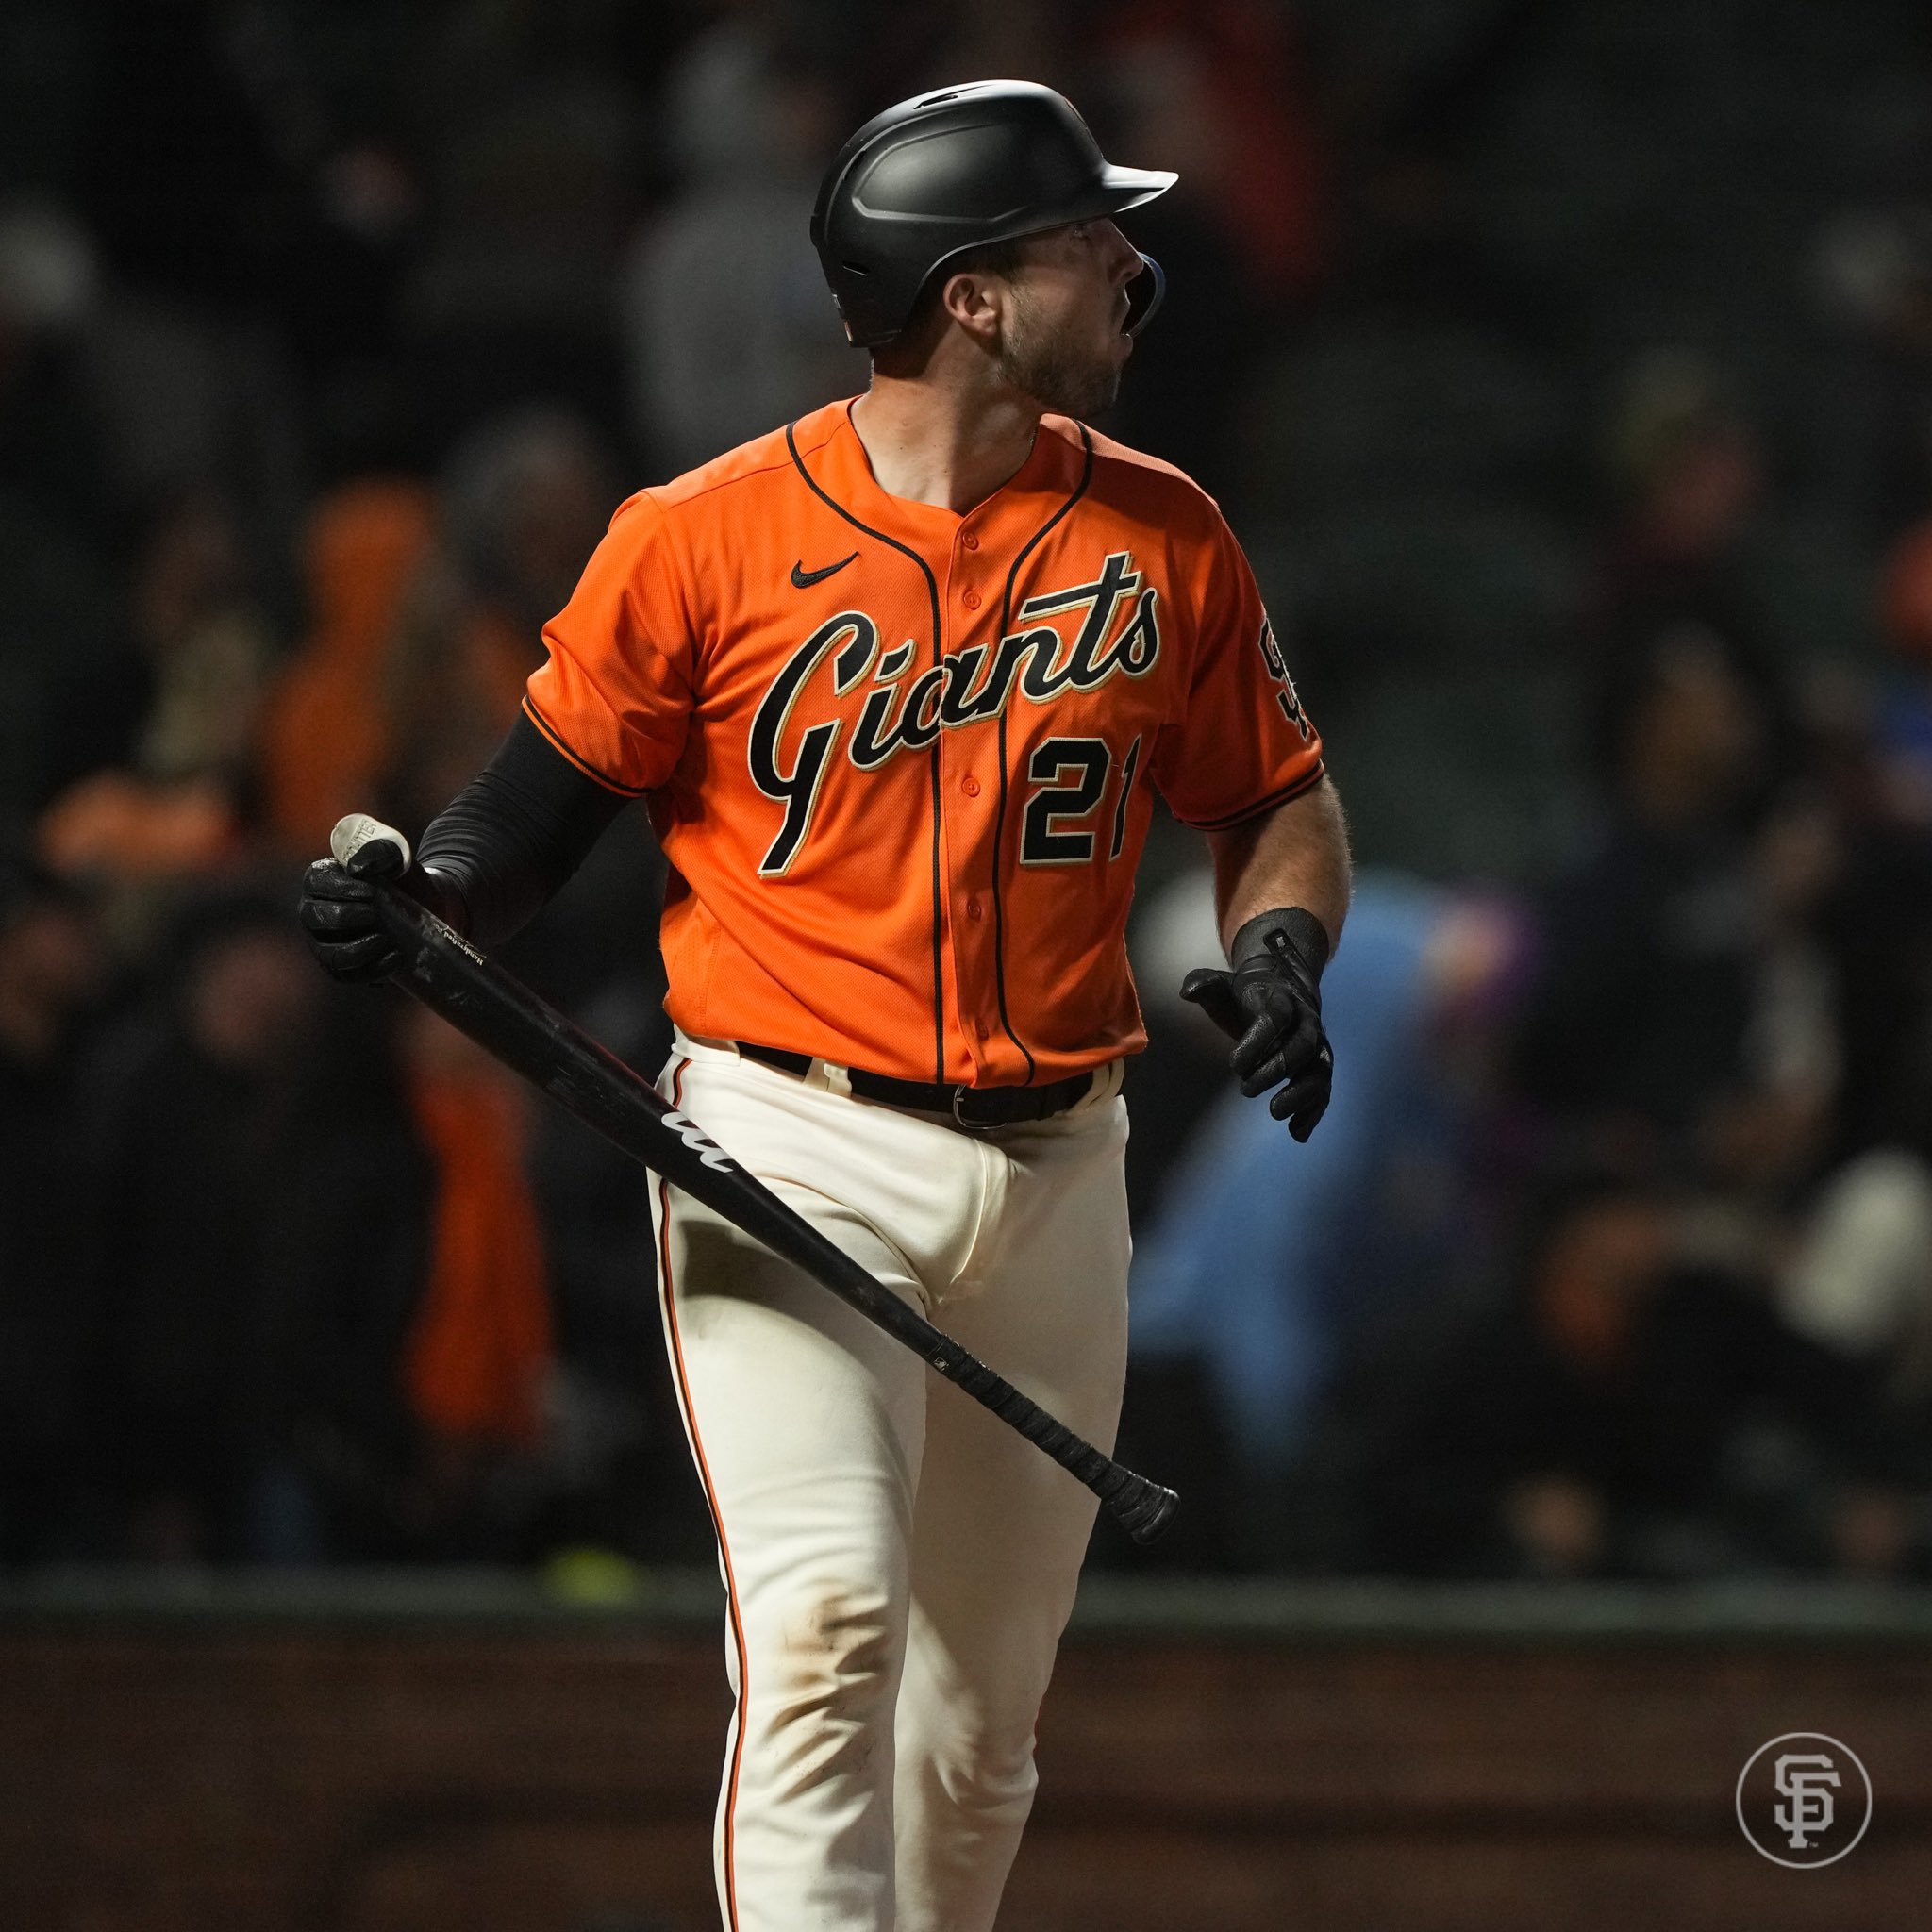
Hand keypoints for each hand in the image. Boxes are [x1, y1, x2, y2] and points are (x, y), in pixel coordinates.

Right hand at [298, 814, 412, 982]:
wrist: (431, 906)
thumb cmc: (406, 880)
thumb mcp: (400, 859)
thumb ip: (382, 852)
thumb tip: (358, 868)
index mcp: (324, 879)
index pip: (315, 882)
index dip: (338, 888)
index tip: (369, 891)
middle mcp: (317, 912)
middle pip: (313, 918)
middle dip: (344, 918)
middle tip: (374, 914)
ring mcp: (327, 943)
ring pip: (328, 955)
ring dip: (356, 950)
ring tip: (385, 939)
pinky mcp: (346, 968)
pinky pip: (349, 975)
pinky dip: (372, 969)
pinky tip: (395, 956)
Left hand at [1180, 906, 1333, 1140]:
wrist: (1282, 991)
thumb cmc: (1245, 995)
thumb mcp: (1223, 985)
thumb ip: (1203, 983)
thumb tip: (1186, 991)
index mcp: (1281, 1000)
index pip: (1276, 1018)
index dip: (1258, 1041)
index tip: (1233, 1064)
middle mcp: (1306, 1022)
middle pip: (1302, 1046)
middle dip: (1277, 1069)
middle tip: (1245, 1089)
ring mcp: (1316, 1046)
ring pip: (1320, 1070)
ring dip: (1301, 1094)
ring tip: (1274, 1112)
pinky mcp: (1318, 1068)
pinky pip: (1323, 1091)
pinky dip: (1313, 1113)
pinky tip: (1297, 1134)